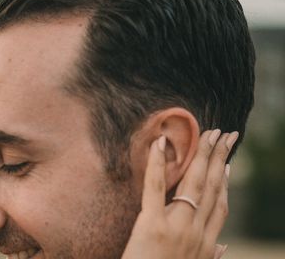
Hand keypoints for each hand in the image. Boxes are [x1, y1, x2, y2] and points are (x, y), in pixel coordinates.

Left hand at [121, 129, 237, 258]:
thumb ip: (211, 258)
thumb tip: (225, 249)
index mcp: (206, 245)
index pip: (221, 206)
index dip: (225, 181)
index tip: (227, 162)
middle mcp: (196, 233)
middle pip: (212, 189)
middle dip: (219, 159)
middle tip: (224, 135)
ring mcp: (176, 227)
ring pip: (193, 184)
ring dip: (201, 155)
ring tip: (205, 133)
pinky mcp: (152, 224)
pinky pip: (156, 187)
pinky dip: (159, 163)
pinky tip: (160, 142)